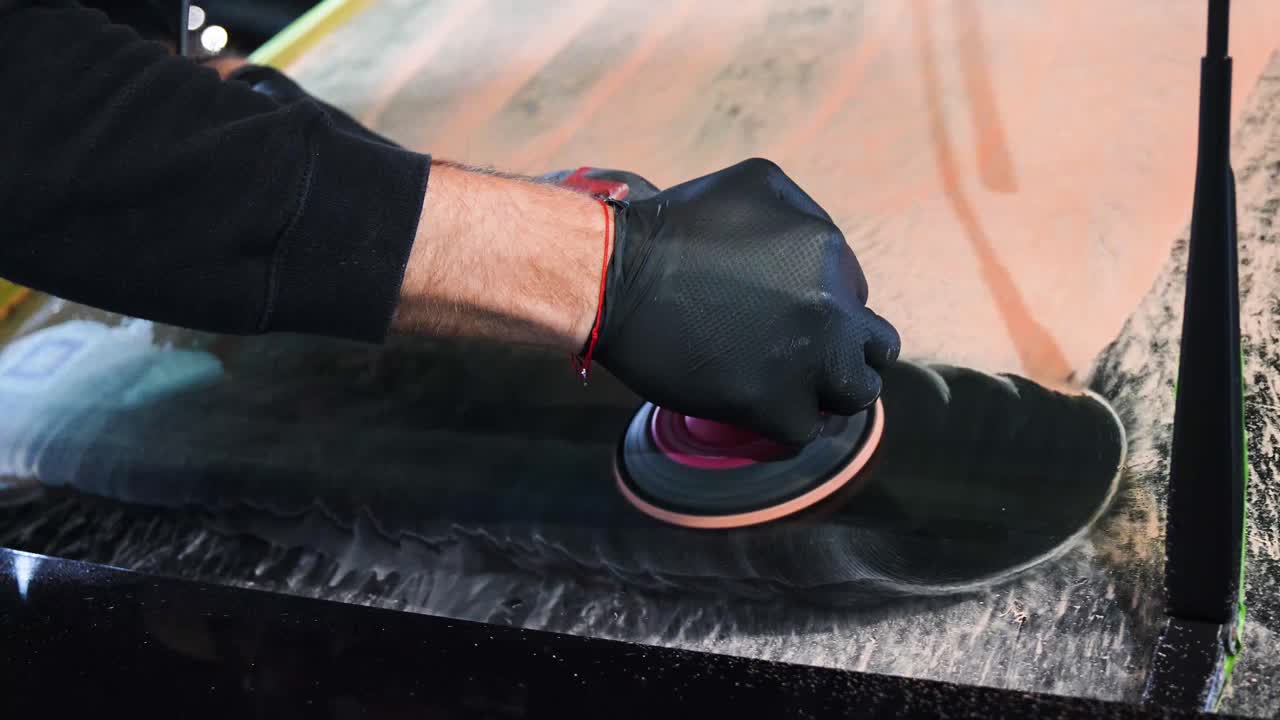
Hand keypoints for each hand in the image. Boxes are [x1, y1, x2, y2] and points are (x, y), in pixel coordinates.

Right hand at [595, 159, 899, 445]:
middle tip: (808, 356)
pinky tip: (763, 408)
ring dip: (831, 391)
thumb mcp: (753, 182)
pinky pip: (806, 429)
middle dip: (847, 350)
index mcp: (829, 253)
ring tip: (796, 388)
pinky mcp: (773, 405)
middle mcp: (832, 308)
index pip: (857, 294)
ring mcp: (807, 361)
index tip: (789, 315)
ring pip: (857, 393)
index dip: (828, 307)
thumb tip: (825, 250)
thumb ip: (804, 211)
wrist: (615, 278)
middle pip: (875, 346)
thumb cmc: (672, 226)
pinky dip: (787, 422)